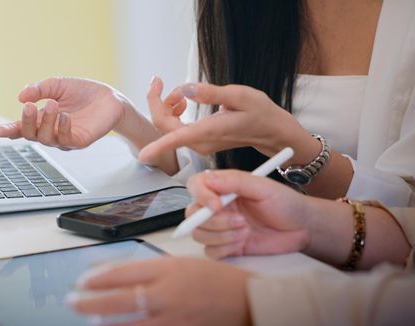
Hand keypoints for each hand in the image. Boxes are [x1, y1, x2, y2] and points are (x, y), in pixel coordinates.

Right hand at [0, 77, 132, 149]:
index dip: (7, 130)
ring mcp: (65, 138)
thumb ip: (39, 89)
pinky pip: (66, 140)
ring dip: (46, 122)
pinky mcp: (80, 141)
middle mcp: (51, 131)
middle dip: (26, 121)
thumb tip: (21, 97)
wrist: (110, 98)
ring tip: (54, 105)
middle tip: (29, 106)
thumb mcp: (58, 85)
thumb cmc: (83, 93)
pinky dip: (63, 128)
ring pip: (46, 138)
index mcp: (42, 119)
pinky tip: (65, 116)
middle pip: (30, 135)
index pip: (21, 128)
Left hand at [67, 257, 255, 325]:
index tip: (82, 282)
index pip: (121, 273)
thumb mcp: (185, 265)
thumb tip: (121, 276)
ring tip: (93, 325)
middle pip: (115, 302)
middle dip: (87, 303)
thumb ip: (153, 270)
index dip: (96, 279)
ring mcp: (171, 325)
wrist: (249, 306)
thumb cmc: (220, 282)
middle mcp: (166, 298)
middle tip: (73, 303)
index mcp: (169, 272)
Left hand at [139, 82, 318, 164]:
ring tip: (182, 92)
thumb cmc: (260, 113)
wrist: (270, 131)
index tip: (143, 154)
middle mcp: (200, 142)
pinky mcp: (199, 142)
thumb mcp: (241, 96)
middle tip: (159, 81)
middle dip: (156, 102)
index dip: (158, 146)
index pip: (177, 140)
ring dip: (165, 106)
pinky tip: (184, 101)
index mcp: (208, 131)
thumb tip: (187, 89)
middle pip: (164, 126)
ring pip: (168, 127)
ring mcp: (199, 144)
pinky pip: (176, 128)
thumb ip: (212, 93)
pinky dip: (173, 112)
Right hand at [186, 169, 311, 258]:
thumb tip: (209, 180)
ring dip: (223, 235)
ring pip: (200, 234)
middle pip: (193, 215)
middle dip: (215, 221)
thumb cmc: (286, 204)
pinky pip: (210, 252)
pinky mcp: (226, 247)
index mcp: (224, 187)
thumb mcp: (263, 187)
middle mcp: (218, 207)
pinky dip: (225, 248)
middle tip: (241, 221)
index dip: (201, 196)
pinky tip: (243, 242)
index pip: (196, 186)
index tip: (217, 205)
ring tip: (246, 230)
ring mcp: (221, 228)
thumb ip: (235, 181)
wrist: (302, 228)